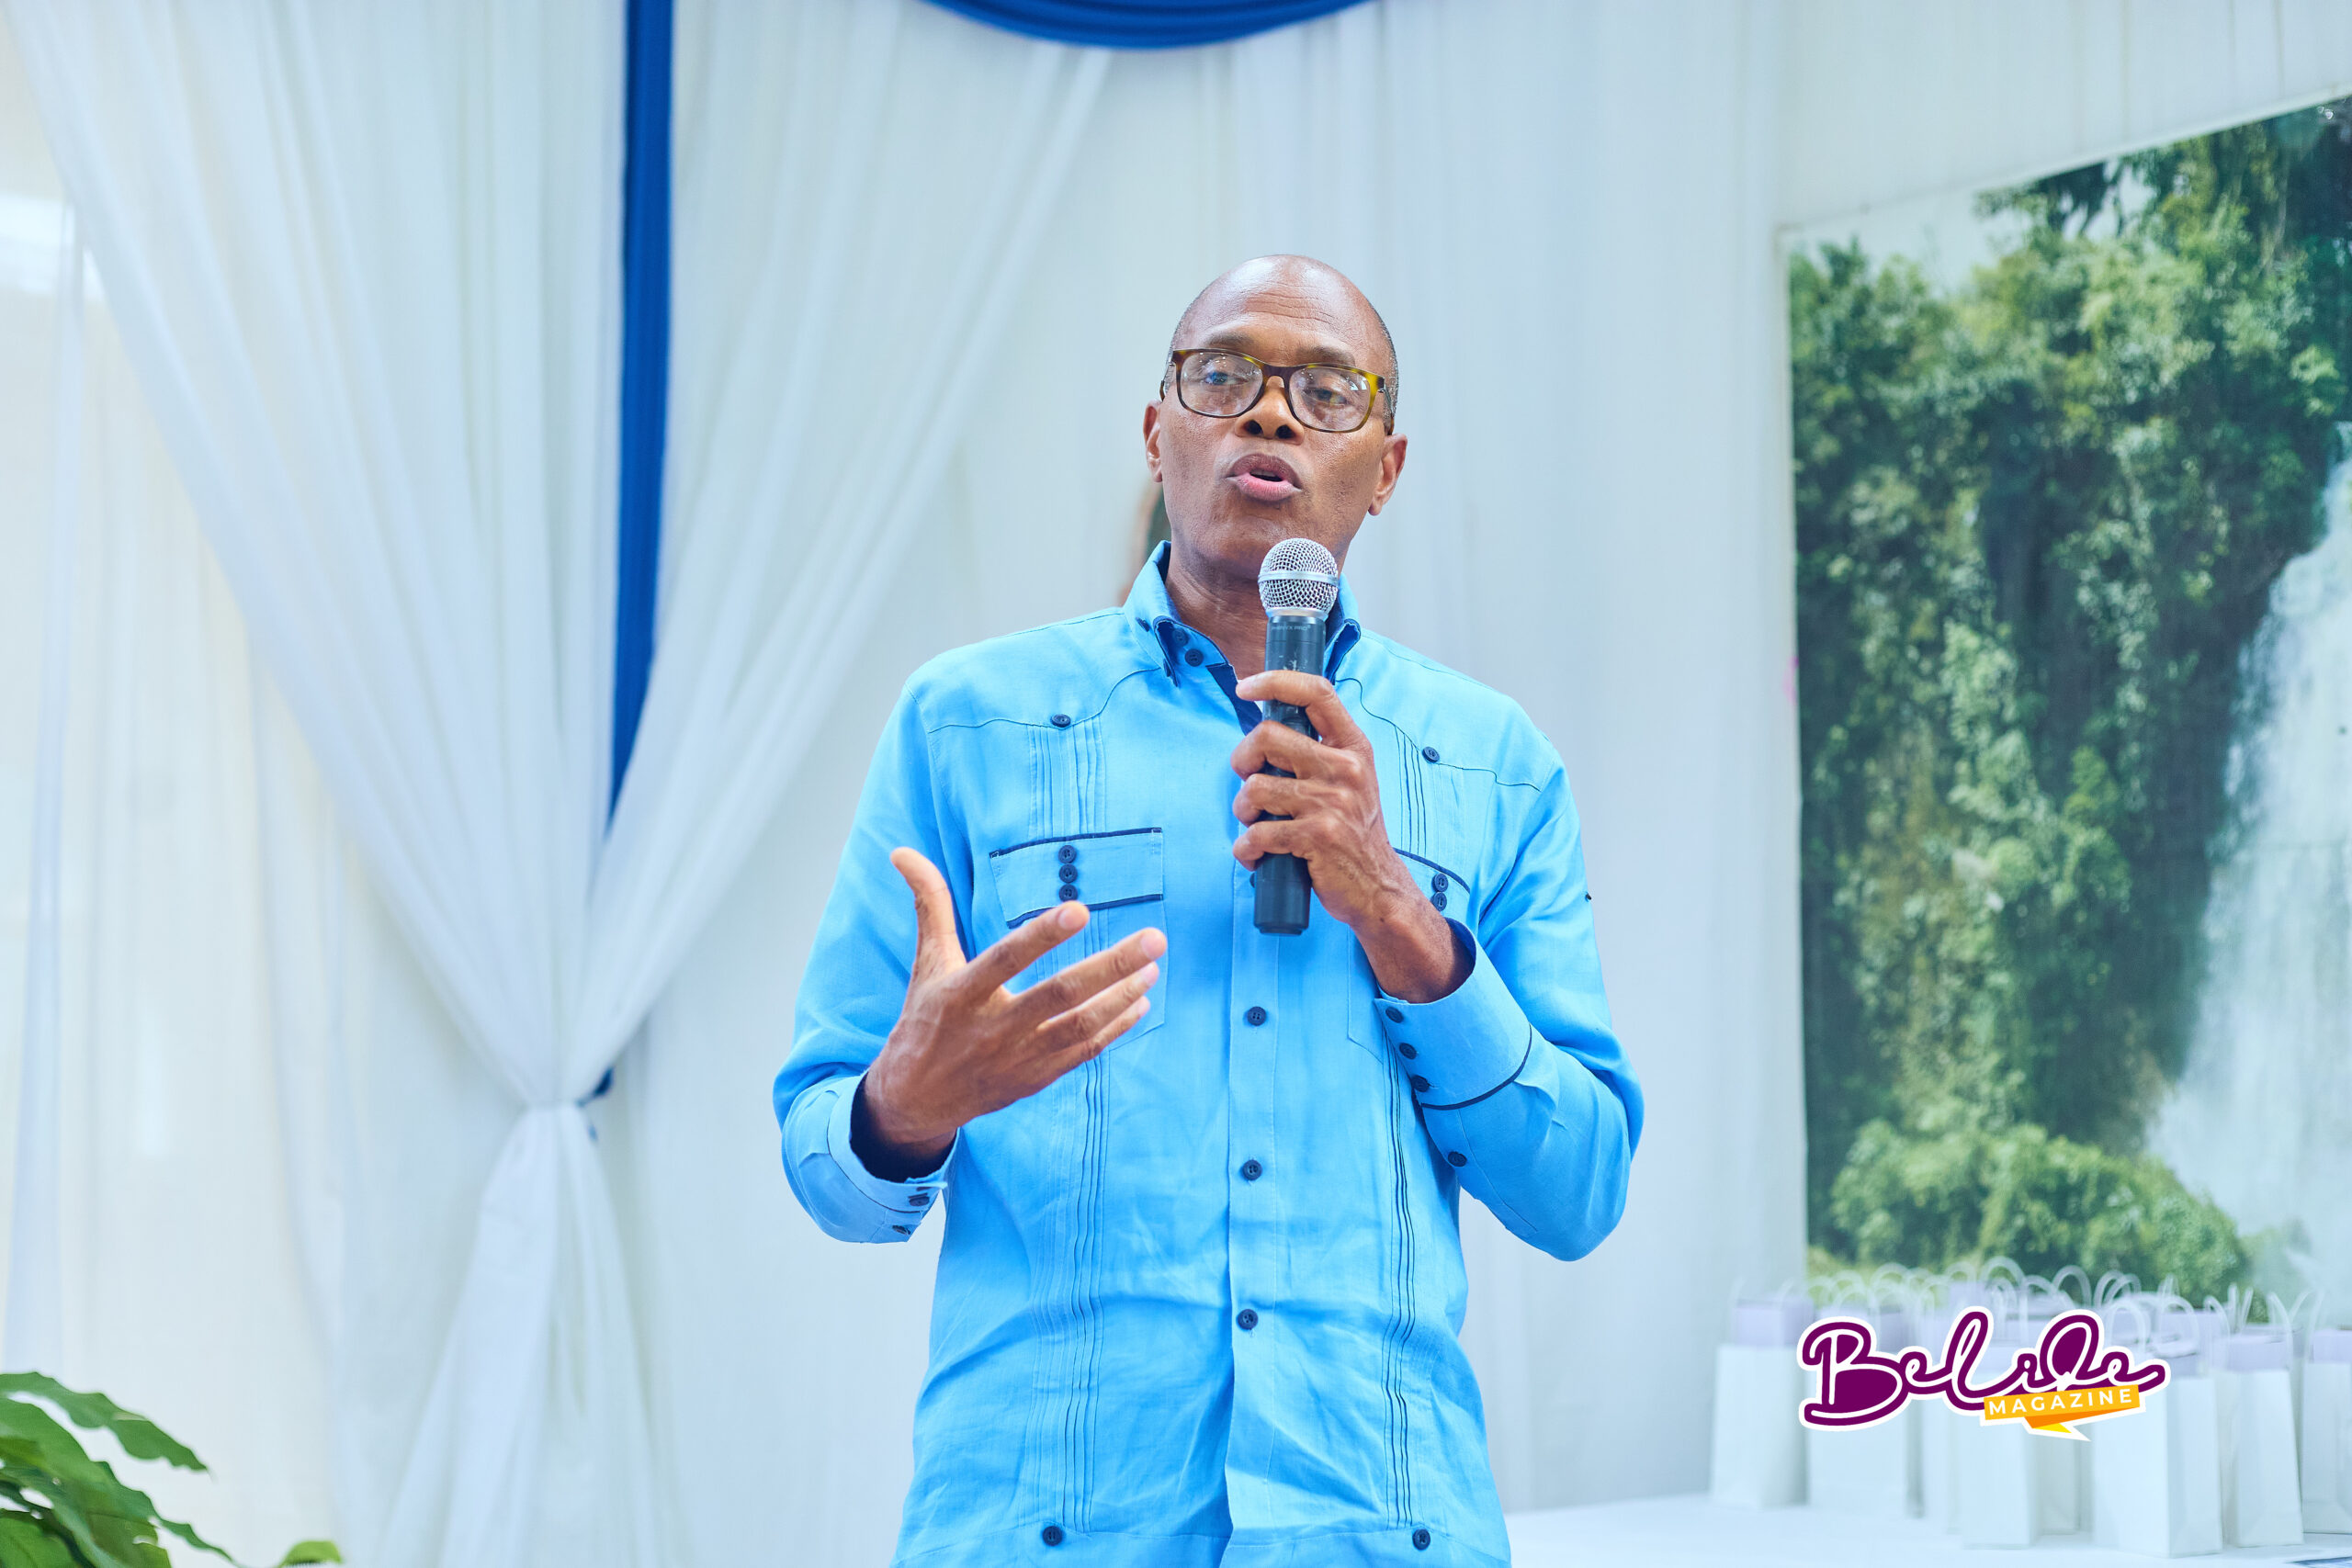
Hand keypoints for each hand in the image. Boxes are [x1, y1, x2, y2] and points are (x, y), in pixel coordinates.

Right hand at [861, 847, 1165, 1168]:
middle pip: (1059, 995)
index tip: (1080, 909)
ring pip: (1080, 1026)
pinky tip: (1141, 1000)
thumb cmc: (925, 1018)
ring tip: (1153, 966)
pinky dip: (1116, 1026)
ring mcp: (1018, 1058)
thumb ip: (929, 905)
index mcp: (961, 994)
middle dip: (1111, 966)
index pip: (1005, 960)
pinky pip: (1084, 1051)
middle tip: (1155, 938)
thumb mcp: (927, 963)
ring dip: (1121, 995)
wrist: (917, 1099)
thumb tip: (902, 851)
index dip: (1041, 936)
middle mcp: (992, 1029)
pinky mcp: (1036, 1078)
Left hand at [1230, 671, 1468, 1003]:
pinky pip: (1257, 833)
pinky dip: (1246, 849)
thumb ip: (1317, 753)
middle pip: (1267, 736)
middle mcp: (1346, 768)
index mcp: (1353, 748)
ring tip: (1255, 825)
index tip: (1245, 687)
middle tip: (1248, 784)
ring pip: (1254, 787)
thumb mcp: (1349, 782)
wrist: (1378, 888)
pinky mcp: (1318, 836)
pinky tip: (1256, 856)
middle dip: (1242, 761)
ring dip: (1242, 811)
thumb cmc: (1351, 834)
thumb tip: (1263, 732)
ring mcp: (1333, 802)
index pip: (1317, 692)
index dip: (1274, 681)